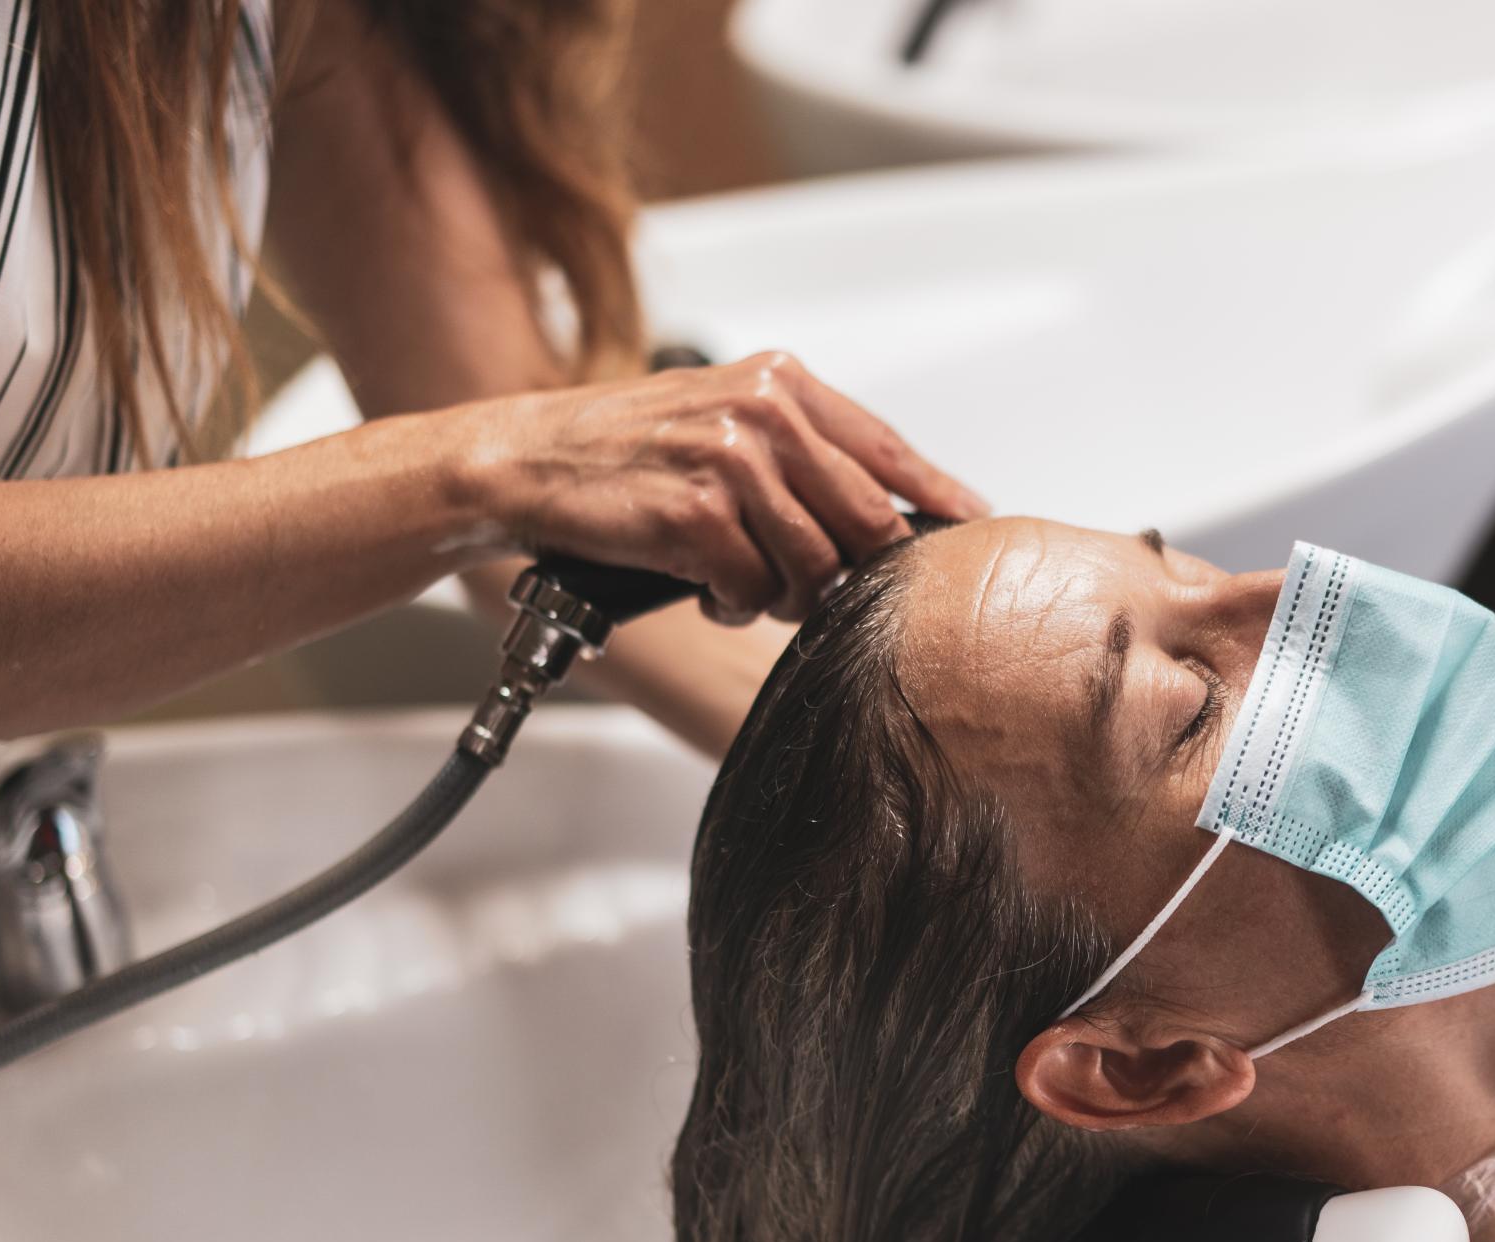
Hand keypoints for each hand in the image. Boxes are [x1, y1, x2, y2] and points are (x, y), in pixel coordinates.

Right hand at [450, 352, 987, 622]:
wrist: (522, 461)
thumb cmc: (624, 450)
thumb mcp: (724, 419)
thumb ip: (805, 452)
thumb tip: (891, 510)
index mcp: (781, 383)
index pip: (888, 450)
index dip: (936, 498)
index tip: (972, 524)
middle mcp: (764, 412)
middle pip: (867, 522)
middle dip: (852, 573)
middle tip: (816, 590)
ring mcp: (732, 461)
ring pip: (816, 568)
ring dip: (783, 596)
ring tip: (740, 581)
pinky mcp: (696, 514)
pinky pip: (753, 590)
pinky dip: (733, 605)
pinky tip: (703, 587)